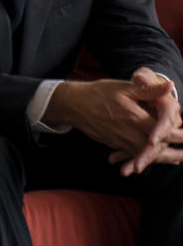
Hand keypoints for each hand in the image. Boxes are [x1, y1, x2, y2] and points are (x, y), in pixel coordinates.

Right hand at [44, 71, 182, 174]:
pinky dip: (145, 158)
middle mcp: (128, 132)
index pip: (162, 131)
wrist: (73, 104)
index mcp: (134, 117)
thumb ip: (148, 90)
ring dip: (162, 158)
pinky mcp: (114, 144)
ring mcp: (120, 140)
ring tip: (177, 158)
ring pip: (145, 155)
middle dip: (172, 153)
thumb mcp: (123, 87)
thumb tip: (169, 87)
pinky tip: (153, 158)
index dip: (176, 135)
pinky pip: (132, 154)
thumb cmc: (98, 93)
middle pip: (156, 149)